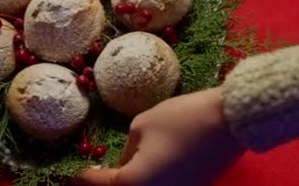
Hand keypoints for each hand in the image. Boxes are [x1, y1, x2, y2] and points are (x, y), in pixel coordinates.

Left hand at [73, 87, 244, 185]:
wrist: (232, 123)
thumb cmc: (183, 118)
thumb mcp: (143, 124)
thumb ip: (127, 149)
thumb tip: (125, 163)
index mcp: (133, 184)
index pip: (98, 184)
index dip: (79, 178)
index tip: (66, 175)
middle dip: (104, 184)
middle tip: (89, 177)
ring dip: (126, 184)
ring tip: (114, 173)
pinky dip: (147, 182)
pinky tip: (141, 170)